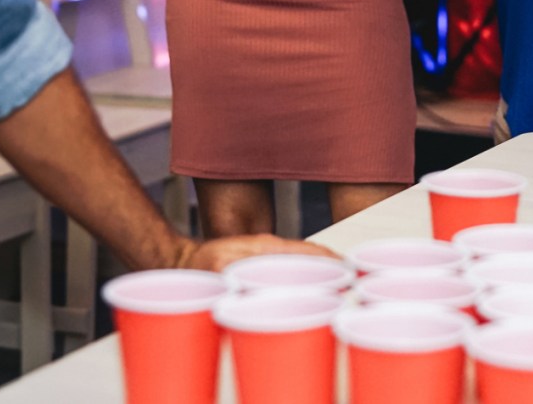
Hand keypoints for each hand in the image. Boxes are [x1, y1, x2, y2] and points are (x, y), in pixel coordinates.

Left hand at [176, 235, 338, 270]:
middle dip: (333, 266)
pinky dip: (307, 274)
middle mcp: (269, 247)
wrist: (180, 261)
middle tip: (352, 281)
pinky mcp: (262, 263)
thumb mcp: (217, 265)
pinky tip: (313, 289)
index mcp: (265, 245)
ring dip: (322, 270)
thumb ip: (241, 269)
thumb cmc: (196, 265)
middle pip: (310, 254)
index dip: (330, 261)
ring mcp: (267, 254)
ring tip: (340, 285)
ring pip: (302, 260)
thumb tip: (264, 280)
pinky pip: (291, 267)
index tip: (349, 270)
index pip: (306, 250)